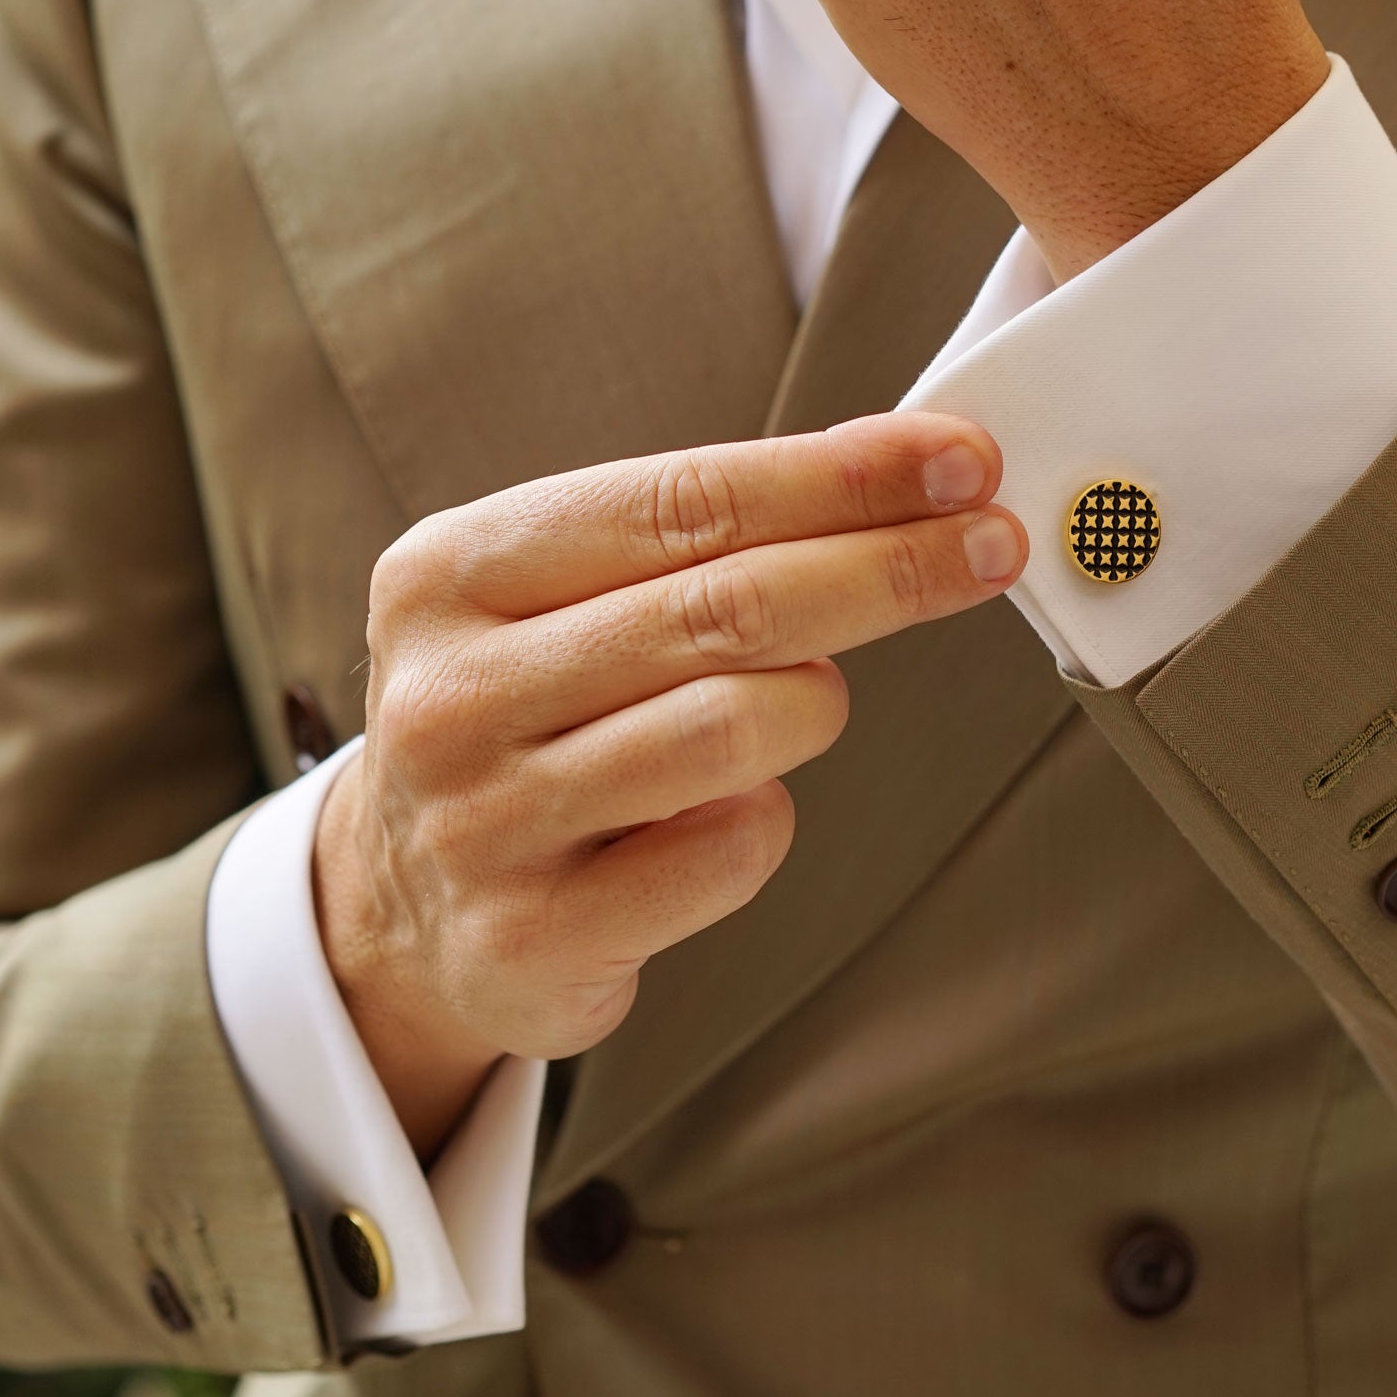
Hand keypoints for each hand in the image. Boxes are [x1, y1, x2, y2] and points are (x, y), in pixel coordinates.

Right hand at [314, 415, 1024, 1155]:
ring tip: (808, 702)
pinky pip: (732, 850)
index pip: (682, 500)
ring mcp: (482, 823)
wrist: (403, 905)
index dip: (837, 478)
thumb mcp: (557, 597)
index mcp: (447, 572)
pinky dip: (768, 818)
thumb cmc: (529, 716)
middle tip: (993, 547)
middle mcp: (448, 693)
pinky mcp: (532, 937)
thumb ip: (695, 538)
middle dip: (887, 567)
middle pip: (726, 608)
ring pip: (736, 728)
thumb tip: (910, 473)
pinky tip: (736, 812)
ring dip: (816, 704)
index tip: (960, 459)